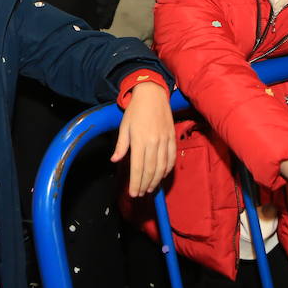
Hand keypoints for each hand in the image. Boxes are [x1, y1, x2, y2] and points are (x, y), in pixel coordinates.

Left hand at [112, 81, 174, 196]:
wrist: (152, 94)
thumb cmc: (135, 110)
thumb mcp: (124, 126)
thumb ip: (121, 145)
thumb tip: (115, 160)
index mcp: (139, 139)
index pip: (138, 167)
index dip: (136, 183)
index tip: (133, 193)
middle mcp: (153, 141)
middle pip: (150, 170)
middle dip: (145, 184)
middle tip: (141, 193)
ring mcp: (164, 140)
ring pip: (162, 166)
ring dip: (156, 180)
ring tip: (150, 188)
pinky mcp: (172, 137)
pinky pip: (171, 157)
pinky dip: (167, 169)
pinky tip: (162, 175)